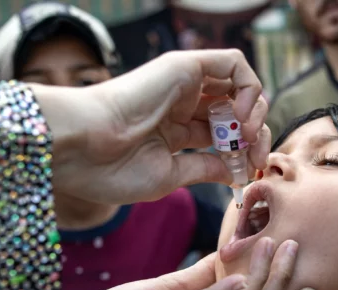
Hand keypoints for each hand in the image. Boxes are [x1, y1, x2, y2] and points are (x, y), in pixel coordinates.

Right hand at [36, 49, 271, 204]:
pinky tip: (240, 115)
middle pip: (235, 111)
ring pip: (239, 86)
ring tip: (246, 136)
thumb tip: (236, 171)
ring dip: (255, 111)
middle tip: (255, 155)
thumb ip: (205, 169)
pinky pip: (234, 63)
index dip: (243, 151)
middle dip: (255, 134)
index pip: (222, 135)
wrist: (82, 147)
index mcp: (174, 131)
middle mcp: (181, 104)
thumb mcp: (169, 176)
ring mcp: (184, 84)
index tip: (248, 171)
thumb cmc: (113, 169)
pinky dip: (249, 87)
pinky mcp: (185, 66)